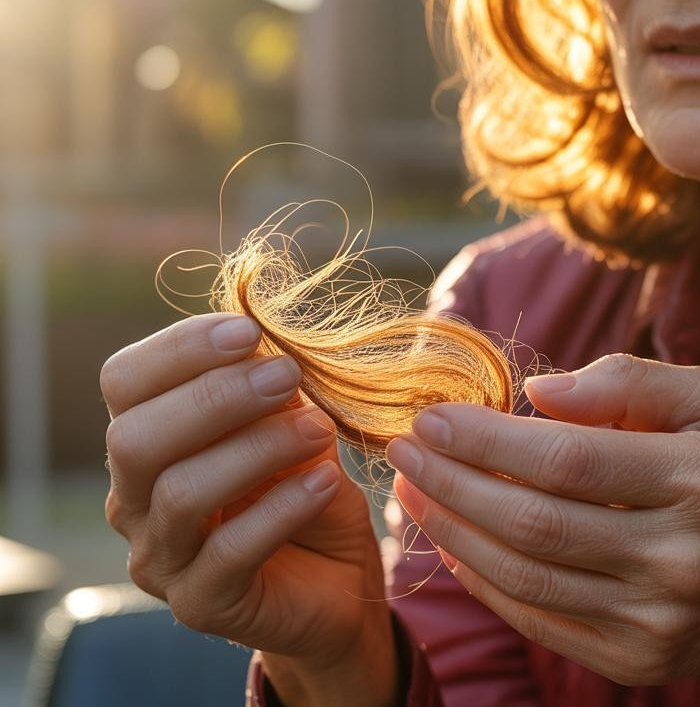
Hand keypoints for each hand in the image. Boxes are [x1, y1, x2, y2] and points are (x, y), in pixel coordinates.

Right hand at [101, 313, 396, 706]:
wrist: (338, 582)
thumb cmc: (307, 493)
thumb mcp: (295, 428)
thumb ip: (273, 394)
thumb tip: (268, 346)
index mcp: (146, 444)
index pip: (124, 383)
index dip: (179, 349)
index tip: (248, 331)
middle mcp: (133, 502)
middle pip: (134, 439)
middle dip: (214, 398)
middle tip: (287, 375)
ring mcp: (160, 560)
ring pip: (180, 493)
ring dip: (256, 448)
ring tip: (318, 429)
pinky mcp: (200, 605)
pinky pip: (228, 552)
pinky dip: (282, 508)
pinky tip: (326, 481)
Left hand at [387, 353, 699, 704]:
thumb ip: (634, 381)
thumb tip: (539, 392)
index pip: (569, 459)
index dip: (488, 440)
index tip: (432, 416)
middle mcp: (679, 554)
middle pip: (534, 522)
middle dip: (452, 483)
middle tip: (403, 450)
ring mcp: (655, 617)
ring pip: (524, 576)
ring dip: (453, 532)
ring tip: (413, 492)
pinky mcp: (635, 657)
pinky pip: (536, 619)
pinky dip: (483, 580)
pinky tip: (454, 542)